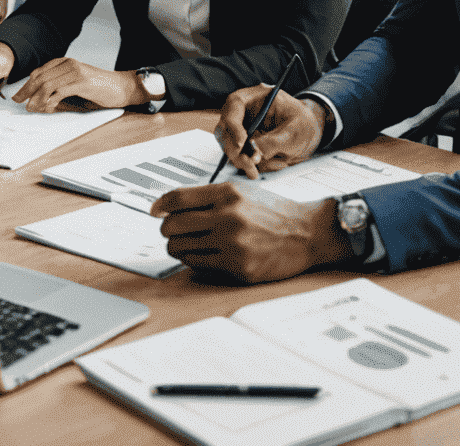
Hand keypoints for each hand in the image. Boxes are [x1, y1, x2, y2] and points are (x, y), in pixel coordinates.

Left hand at [12, 58, 148, 112]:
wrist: (121, 88)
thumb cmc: (99, 90)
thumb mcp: (74, 87)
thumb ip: (58, 90)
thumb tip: (38, 102)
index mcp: (65, 63)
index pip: (39, 72)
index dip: (26, 84)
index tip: (18, 96)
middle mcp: (68, 64)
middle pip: (40, 77)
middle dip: (27, 91)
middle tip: (19, 102)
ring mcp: (75, 71)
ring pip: (48, 83)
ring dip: (37, 98)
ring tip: (32, 108)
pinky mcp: (82, 81)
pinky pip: (60, 90)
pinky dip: (50, 100)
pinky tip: (47, 108)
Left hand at [152, 181, 347, 284]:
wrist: (305, 233)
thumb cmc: (269, 210)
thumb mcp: (239, 192)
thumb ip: (207, 197)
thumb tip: (168, 207)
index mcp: (226, 194)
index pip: (178, 199)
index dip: (160, 206)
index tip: (154, 211)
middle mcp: (228, 217)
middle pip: (174, 225)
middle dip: (166, 229)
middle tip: (169, 231)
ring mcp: (233, 244)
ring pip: (182, 248)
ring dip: (176, 247)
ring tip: (182, 244)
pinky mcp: (238, 267)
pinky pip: (199, 265)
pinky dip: (192, 260)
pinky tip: (199, 254)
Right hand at [213, 87, 327, 179]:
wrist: (310, 133)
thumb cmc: (304, 123)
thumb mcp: (295, 130)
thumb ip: (274, 141)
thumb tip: (255, 152)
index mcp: (256, 97)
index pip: (235, 104)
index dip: (233, 123)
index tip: (242, 143)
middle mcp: (245, 112)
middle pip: (225, 128)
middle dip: (235, 150)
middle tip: (250, 165)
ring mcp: (243, 128)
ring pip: (231, 146)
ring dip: (246, 161)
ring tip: (273, 164)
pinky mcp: (246, 144)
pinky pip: (242, 157)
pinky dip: (256, 165)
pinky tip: (277, 162)